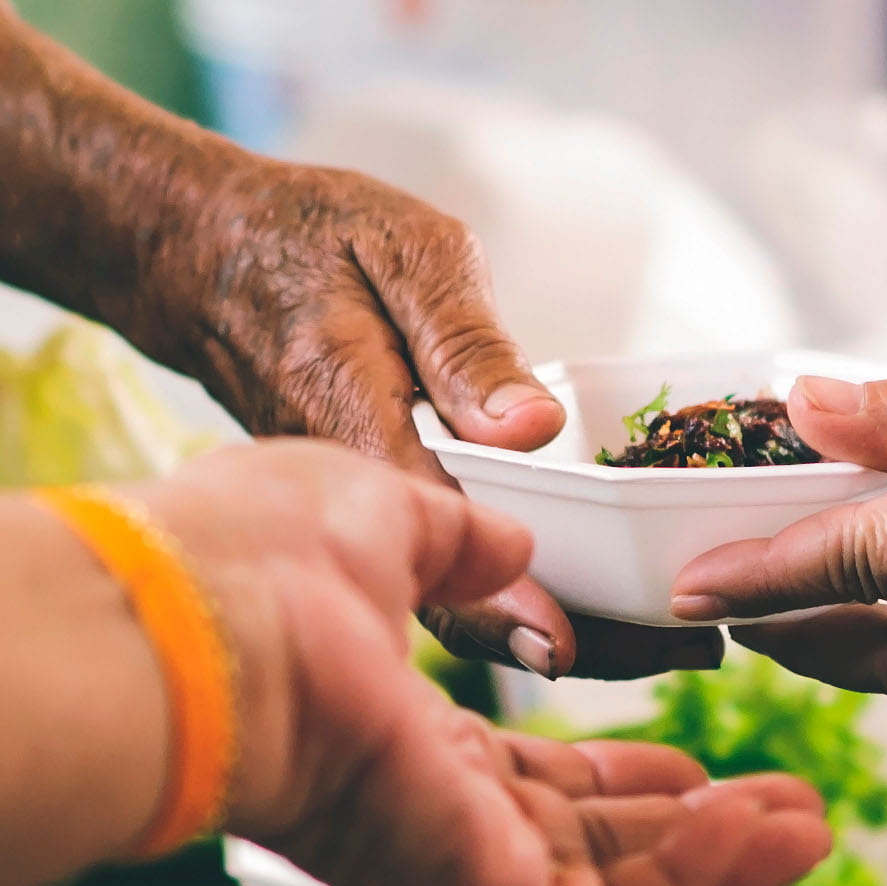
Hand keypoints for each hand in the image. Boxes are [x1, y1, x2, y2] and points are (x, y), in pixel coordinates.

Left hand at [130, 443, 835, 885]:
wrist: (191, 620)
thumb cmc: (245, 558)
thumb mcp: (376, 516)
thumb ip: (452, 541)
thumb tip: (507, 549)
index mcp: (391, 738)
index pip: (524, 783)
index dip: (618, 775)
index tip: (696, 759)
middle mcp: (417, 819)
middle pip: (582, 855)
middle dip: (692, 838)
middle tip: (789, 812)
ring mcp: (439, 866)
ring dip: (717, 868)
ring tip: (806, 828)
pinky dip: (694, 884)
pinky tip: (766, 834)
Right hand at [134, 143, 721, 684]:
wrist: (200, 252)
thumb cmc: (306, 234)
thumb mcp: (402, 250)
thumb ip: (466, 341)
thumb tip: (535, 428)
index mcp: (353, 422)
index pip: (430, 532)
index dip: (498, 597)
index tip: (565, 643)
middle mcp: (347, 491)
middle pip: (454, 597)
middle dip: (570, 637)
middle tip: (686, 651)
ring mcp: (354, 509)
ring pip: (455, 595)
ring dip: (562, 625)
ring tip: (671, 641)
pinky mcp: (370, 506)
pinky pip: (445, 568)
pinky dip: (523, 591)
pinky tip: (606, 598)